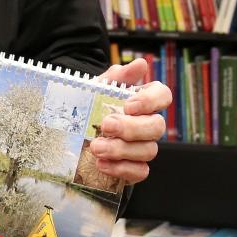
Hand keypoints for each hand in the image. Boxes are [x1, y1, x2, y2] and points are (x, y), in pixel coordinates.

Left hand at [92, 59, 170, 182]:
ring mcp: (144, 147)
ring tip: (96, 147)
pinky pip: (140, 172)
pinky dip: (122, 169)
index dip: (150, 101)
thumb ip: (118, 77)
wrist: (73, 133)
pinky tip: (102, 164)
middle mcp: (149, 124)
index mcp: (144, 100)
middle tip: (106, 126)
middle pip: (157, 127)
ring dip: (121, 150)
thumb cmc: (91, 107)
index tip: (128, 105)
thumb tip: (140, 65)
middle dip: (131, 128)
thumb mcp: (99, 89)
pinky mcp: (135, 168)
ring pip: (149, 151)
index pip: (163, 96)